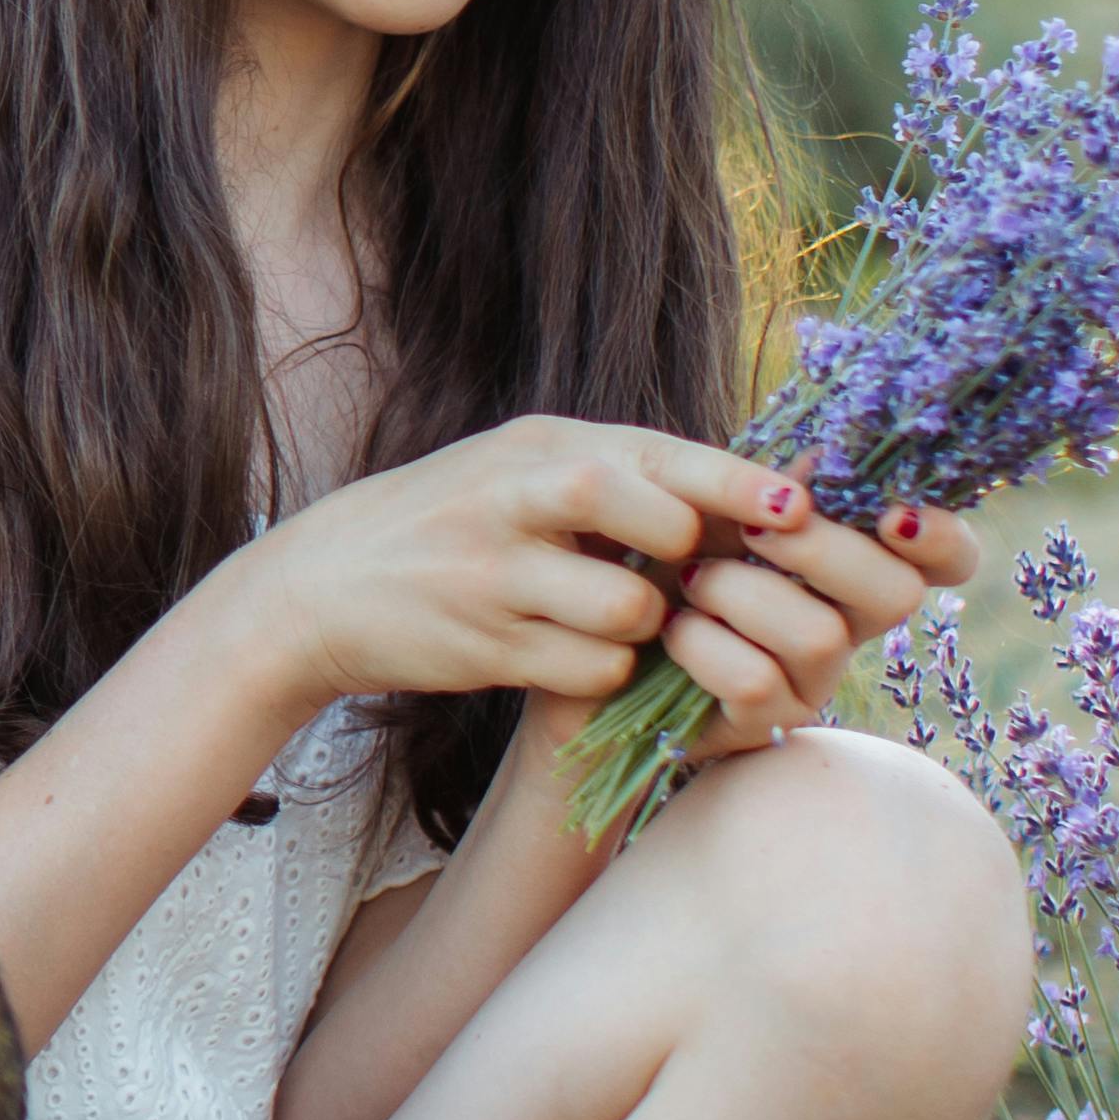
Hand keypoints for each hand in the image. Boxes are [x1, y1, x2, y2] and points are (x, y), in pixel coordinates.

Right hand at [248, 417, 860, 716]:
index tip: (798, 508)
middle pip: (651, 518)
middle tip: (689, 578)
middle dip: (691, 558)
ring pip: (629, 611)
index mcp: (538, 446)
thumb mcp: (518, 471)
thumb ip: (616, 475)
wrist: (320, 588)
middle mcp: (516, 498)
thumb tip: (746, 491)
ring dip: (645, 629)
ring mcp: (495, 574)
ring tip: (613, 622)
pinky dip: (602, 673)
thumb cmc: (447, 525)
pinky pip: (590, 669)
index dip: (737, 486)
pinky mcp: (482, 645)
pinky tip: (569, 657)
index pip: (657, 455)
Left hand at [643, 483, 974, 749]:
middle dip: (821, 550)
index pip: (947, 558)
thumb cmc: (656, 548)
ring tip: (687, 580)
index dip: (943, 537)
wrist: (585, 628)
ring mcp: (811, 681)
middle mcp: (846, 624)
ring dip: (740, 592)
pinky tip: (671, 630)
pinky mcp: (763, 725)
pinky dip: (702, 643)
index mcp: (849, 562)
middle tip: (756, 532)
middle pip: (896, 594)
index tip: (894, 513)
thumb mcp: (712, 502)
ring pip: (819, 635)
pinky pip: (755, 681)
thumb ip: (771, 485)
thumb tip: (822, 454)